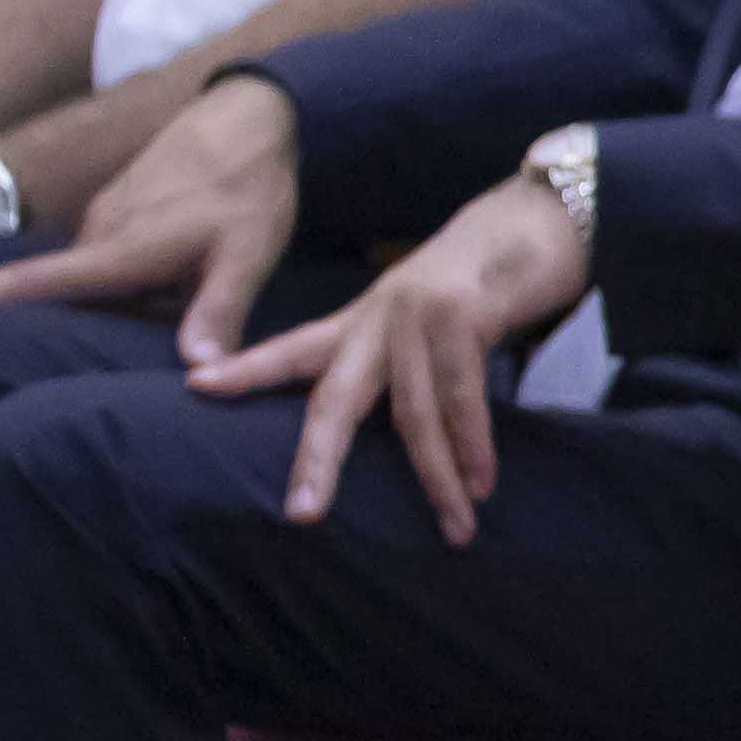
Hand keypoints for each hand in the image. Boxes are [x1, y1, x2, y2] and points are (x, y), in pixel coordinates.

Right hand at [0, 75, 305, 358]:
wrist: (250, 118)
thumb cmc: (250, 187)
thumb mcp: (248, 254)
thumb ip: (218, 310)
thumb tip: (199, 370)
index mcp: (116, 250)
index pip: (31, 282)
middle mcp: (96, 235)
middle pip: (45, 291)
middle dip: (8, 319)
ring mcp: (102, 221)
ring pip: (80, 279)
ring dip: (78, 308)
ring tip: (57, 346)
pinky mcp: (116, 213)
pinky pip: (99, 261)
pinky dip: (105, 287)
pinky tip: (131, 304)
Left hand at [187, 175, 592, 539]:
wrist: (543, 212)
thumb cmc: (492, 270)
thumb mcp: (433, 309)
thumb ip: (410, 354)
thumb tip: (409, 420)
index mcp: (365, 316)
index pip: (294, 348)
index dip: (246, 369)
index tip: (196, 386)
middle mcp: (381, 316)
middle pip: (336, 398)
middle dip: (318, 459)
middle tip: (302, 515)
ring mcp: (420, 314)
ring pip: (413, 414)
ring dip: (437, 478)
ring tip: (454, 527)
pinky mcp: (465, 314)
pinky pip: (465, 397)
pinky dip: (475, 446)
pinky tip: (483, 482)